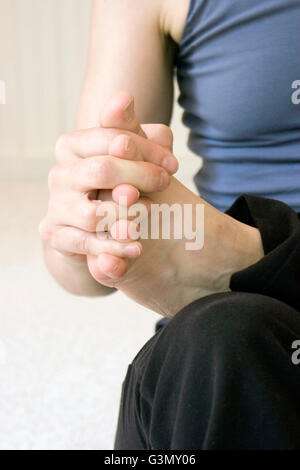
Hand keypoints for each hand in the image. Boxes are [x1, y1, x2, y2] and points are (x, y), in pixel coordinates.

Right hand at [39, 91, 177, 273]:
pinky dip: (116, 248)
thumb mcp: (127, 155)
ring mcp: (56, 207)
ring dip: (129, 214)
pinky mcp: (57, 236)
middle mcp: (59, 174)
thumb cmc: (116, 182)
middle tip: (165, 184)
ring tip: (151, 212)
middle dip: (141, 177)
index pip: (112, 138)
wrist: (92, 225)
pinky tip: (138, 247)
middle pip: (103, 170)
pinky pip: (87, 244)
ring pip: (95, 213)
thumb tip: (123, 98)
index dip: (147, 150)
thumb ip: (130, 129)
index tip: (172, 164)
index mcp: (72, 146)